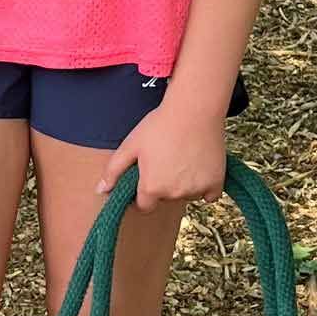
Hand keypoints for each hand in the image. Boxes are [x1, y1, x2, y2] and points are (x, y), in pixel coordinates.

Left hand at [97, 98, 227, 211]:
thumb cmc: (160, 125)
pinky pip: (209, 195)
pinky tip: (199, 165)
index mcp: (151, 188)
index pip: (144, 206)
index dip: (143, 193)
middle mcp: (174, 194)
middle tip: (166, 158)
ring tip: (183, 156)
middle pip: (166, 198)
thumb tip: (100, 191)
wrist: (194, 109)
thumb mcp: (130, 145)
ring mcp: (196, 190)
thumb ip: (113, 171)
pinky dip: (206, 185)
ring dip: (184, 184)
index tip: (148, 176)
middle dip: (164, 184)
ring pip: (187, 195)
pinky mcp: (216, 183)